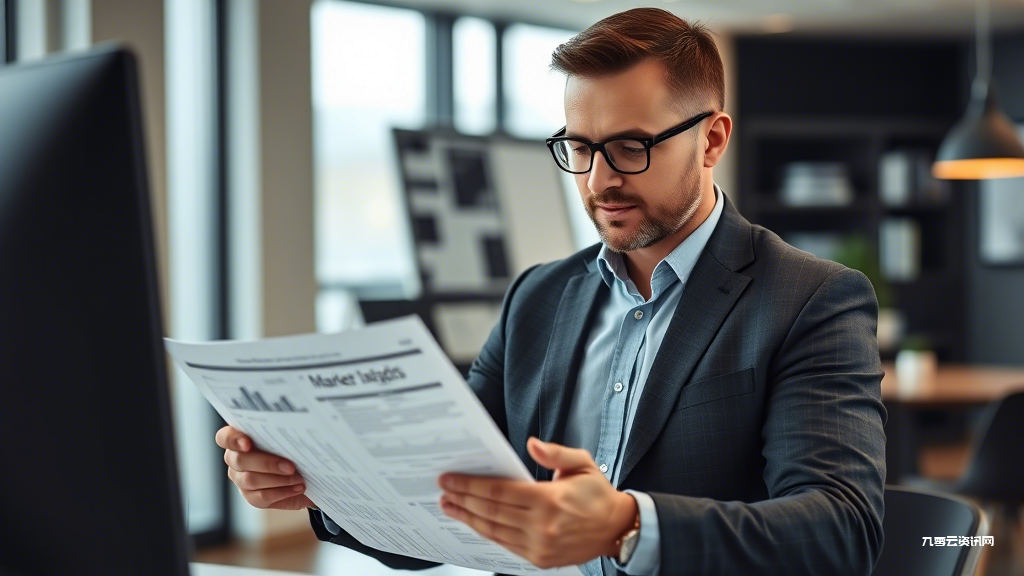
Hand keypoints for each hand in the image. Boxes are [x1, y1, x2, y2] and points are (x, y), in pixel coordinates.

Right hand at [215, 425, 313, 510]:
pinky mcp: (251, 497)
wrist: (306, 474)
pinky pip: (262, 496)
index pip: (224, 438)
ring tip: (298, 478)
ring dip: (278, 479)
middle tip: (291, 466)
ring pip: (250, 480)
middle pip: (240, 460)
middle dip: (267, 463)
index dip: (233, 440)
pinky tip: (297, 487)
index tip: (248, 444)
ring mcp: (241, 479)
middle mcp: (235, 459)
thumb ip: (280, 435)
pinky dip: (283, 492)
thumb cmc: (294, 450)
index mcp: (240, 439)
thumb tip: (291, 431)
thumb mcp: (288, 439)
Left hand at [438, 437, 637, 568]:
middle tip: (443, 490)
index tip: (450, 479)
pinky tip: (473, 522)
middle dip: (462, 500)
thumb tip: (531, 444)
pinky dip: (485, 532)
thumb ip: (555, 453)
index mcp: (550, 499)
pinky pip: (504, 544)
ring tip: (450, 506)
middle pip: (490, 512)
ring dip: (468, 518)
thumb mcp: (582, 463)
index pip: (499, 492)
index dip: (470, 485)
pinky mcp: (539, 559)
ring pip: (493, 531)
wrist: (617, 529)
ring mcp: (539, 546)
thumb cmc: (598, 494)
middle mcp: (542, 526)